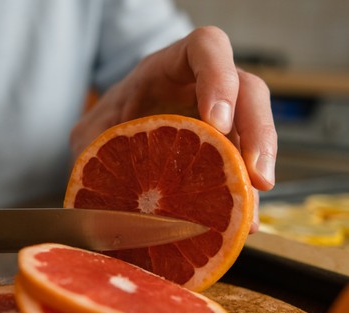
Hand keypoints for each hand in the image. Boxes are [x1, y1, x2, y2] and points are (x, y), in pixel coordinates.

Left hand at [71, 26, 276, 231]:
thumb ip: (91, 148)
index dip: (218, 78)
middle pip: (249, 91)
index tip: (218, 122)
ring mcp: (225, 119)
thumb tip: (94, 185)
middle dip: (257, 132)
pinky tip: (241, 228)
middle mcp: (206, 88)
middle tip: (255, 175)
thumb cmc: (109, 122)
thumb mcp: (91, 131)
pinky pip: (246, 171)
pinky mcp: (229, 152)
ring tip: (249, 216)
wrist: (114, 139)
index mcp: (170, 67)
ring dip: (258, 173)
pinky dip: (244, 201)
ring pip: (257, 134)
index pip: (205, 48)